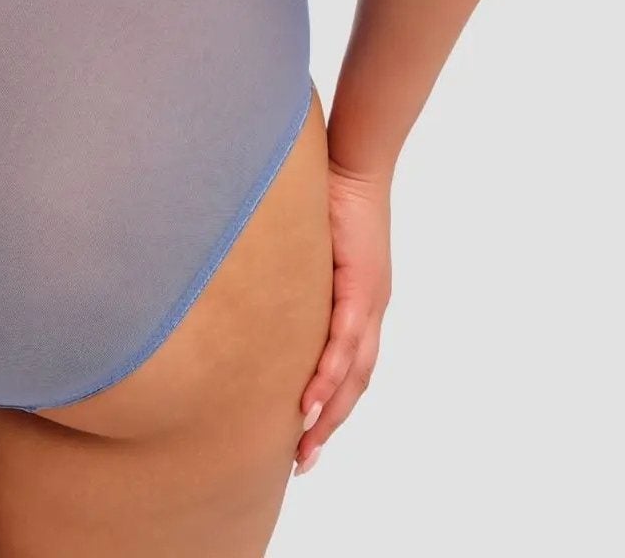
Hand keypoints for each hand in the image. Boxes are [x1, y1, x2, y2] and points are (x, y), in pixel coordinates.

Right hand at [295, 162, 391, 472]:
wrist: (354, 162)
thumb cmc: (328, 194)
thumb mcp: (306, 246)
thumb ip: (289, 272)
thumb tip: (253, 287)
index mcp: (360, 305)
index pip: (350, 369)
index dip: (330, 406)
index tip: (305, 438)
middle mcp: (371, 311)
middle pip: (356, 384)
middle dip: (329, 425)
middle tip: (303, 461)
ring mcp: (370, 302)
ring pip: (354, 373)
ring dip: (330, 412)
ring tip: (306, 442)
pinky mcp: (362, 286)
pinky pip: (346, 342)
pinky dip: (330, 374)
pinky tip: (313, 399)